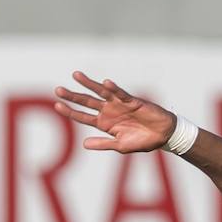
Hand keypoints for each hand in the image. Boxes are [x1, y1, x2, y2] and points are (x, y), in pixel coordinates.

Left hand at [53, 71, 175, 152]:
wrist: (164, 136)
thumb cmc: (144, 141)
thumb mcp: (121, 145)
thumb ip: (103, 144)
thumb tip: (84, 144)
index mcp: (104, 124)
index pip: (83, 116)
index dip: (70, 111)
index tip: (57, 105)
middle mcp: (109, 112)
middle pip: (87, 102)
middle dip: (73, 96)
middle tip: (58, 90)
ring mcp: (119, 105)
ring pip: (100, 92)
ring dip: (88, 84)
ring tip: (76, 75)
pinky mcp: (132, 101)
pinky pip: (121, 94)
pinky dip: (114, 88)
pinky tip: (105, 83)